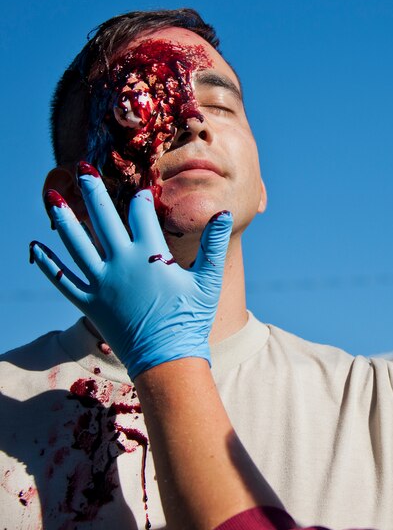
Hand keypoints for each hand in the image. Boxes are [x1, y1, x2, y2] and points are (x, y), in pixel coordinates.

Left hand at [30, 162, 232, 378]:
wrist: (167, 360)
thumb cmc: (191, 319)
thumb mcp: (209, 280)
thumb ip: (212, 244)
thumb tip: (220, 213)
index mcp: (149, 255)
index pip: (141, 214)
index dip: (142, 199)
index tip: (142, 190)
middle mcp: (120, 263)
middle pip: (102, 219)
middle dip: (92, 192)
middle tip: (81, 169)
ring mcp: (101, 283)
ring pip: (75, 244)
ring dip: (63, 219)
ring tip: (51, 197)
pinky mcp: (89, 303)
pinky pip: (63, 279)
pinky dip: (48, 263)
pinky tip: (35, 247)